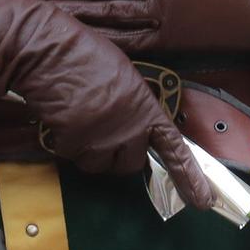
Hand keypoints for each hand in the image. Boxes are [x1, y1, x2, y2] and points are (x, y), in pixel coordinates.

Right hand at [0, 0, 215, 209]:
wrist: (45, 47)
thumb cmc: (79, 51)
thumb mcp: (118, 73)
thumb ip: (130, 102)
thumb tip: (131, 127)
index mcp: (145, 103)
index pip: (172, 146)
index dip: (189, 177)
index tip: (204, 203)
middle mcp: (130, 124)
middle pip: (128, 163)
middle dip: (114, 153)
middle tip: (99, 127)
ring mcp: (104, 135)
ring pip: (99, 164)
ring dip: (88, 149)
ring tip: (76, 115)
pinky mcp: (77, 141)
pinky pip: (72, 156)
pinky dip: (65, 142)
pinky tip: (60, 115)